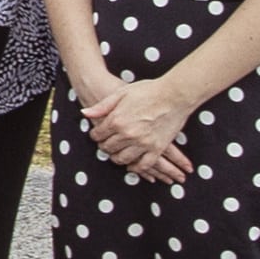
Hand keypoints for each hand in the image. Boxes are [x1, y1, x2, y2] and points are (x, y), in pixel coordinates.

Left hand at [81, 76, 195, 182]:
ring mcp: (142, 143)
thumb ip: (102, 106)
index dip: (96, 135)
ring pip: (123, 158)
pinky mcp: (157, 148)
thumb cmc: (148, 90)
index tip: (97, 135)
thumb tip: (85, 113)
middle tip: (106, 144)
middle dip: (104, 146)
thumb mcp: (121, 93)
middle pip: (108, 148)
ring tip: (116, 154)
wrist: (175, 94)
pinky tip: (132, 165)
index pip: (98, 135)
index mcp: (116, 120)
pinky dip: (136, 168)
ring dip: (117, 158)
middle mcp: (127, 134)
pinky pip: (144, 165)